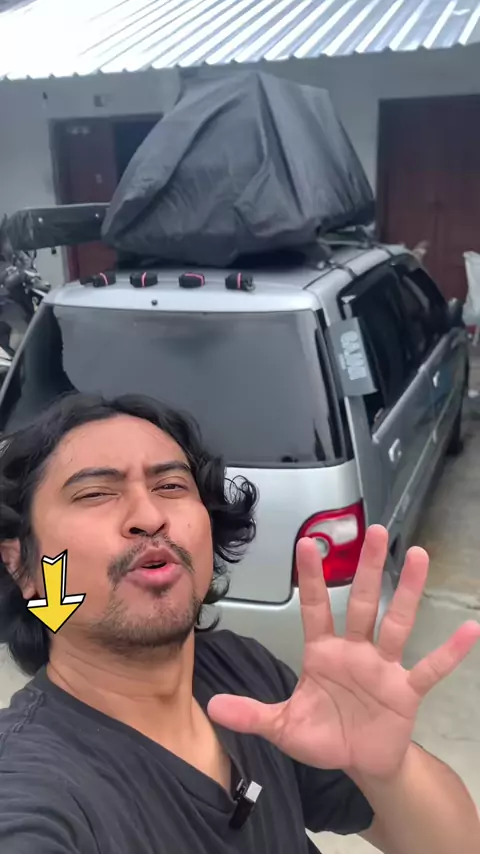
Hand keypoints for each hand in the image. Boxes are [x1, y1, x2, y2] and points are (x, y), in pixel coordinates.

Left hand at [208, 526, 479, 780]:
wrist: (360, 763)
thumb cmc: (324, 736)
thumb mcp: (283, 726)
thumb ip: (253, 715)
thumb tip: (213, 709)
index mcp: (323, 653)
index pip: (315, 608)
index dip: (311, 578)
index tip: (306, 543)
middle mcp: (355, 651)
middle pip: (362, 603)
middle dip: (368, 568)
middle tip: (377, 531)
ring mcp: (383, 667)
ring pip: (397, 624)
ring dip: (407, 592)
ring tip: (418, 556)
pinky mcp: (406, 691)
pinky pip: (430, 669)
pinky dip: (449, 652)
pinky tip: (469, 629)